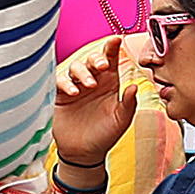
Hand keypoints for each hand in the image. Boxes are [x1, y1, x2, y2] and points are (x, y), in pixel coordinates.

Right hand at [51, 36, 137, 165]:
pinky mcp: (60, 95)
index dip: (112, 48)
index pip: (111, 60)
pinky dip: (66, 82)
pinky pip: (59, 81)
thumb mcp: (121, 121)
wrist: (83, 153)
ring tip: (89, 85)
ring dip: (82, 71)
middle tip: (103, 66)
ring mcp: (76, 86)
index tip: (116, 39)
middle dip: (97, 58)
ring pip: (75, 66)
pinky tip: (74, 92)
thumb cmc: (104, 135)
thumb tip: (135, 86)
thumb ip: (129, 104)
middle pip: (92, 59)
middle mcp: (93, 81)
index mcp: (110, 83)